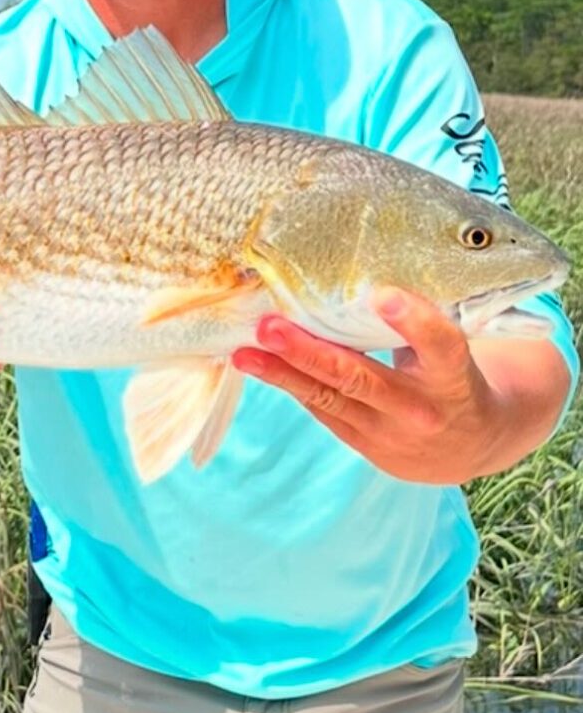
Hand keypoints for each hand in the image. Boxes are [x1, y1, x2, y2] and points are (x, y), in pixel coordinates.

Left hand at [231, 287, 512, 484]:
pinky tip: (257, 363)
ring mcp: (388, 432)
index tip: (382, 294)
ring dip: (282, 373)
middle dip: (310, 352)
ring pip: (329, 398)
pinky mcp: (363, 442)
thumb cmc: (453, 373)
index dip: (414, 321)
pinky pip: (320, 407)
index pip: (440, 346)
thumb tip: (360, 266)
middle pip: (361, 378)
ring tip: (245, 353)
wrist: (468, 445)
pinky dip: (289, 383)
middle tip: (271, 327)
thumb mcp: (450, 348)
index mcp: (453, 377)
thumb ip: (419, 320)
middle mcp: (420, 408)